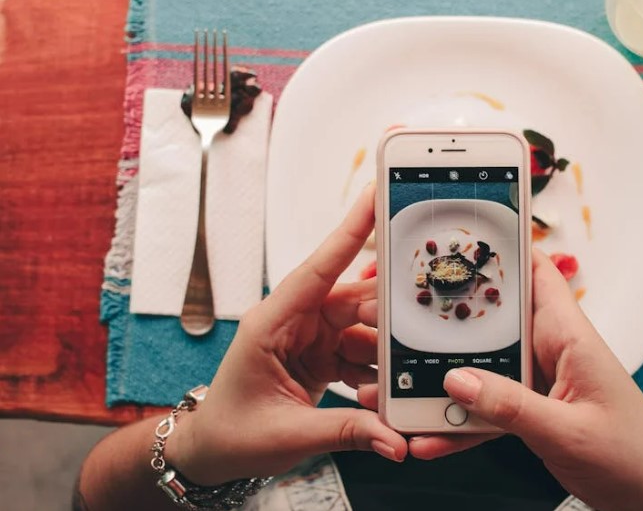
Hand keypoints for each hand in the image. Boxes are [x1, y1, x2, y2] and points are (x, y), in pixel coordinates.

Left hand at [167, 185, 406, 485]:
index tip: (376, 197)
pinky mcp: (322, 355)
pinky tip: (385, 394)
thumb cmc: (231, 435)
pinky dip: (377, 373)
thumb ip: (347, 432)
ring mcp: (309, 337)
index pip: (317, 270)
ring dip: (385, 353)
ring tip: (401, 379)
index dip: (349, 232)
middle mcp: (293, 322)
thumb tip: (395, 439)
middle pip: (353, 300)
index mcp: (271, 323)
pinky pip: (361, 353)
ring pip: (364, 328)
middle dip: (388, 313)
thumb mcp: (289, 435)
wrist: (212, 454)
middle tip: (422, 325)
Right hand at [365, 250, 642, 510]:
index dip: (502, 248)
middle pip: (492, 319)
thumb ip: (513, 408)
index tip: (457, 235)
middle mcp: (550, 351)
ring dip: (443, 379)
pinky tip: (430, 436)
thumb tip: (459, 381)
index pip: (536, 273)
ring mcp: (537, 381)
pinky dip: (458, 422)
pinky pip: (486, 407)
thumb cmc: (633, 456)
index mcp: (569, 337)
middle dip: (448, 319)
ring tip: (400, 389)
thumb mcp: (569, 432)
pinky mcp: (530, 410)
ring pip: (481, 366)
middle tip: (399, 317)